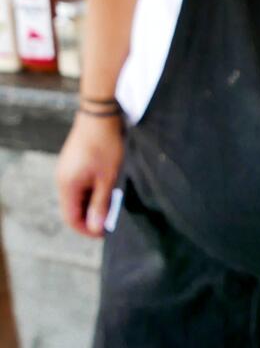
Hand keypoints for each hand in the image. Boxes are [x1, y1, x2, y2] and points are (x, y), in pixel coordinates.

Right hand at [55, 112, 124, 236]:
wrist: (100, 115)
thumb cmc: (106, 145)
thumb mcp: (107, 178)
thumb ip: (100, 204)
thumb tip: (94, 228)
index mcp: (67, 186)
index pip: (71, 218)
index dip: (86, 229)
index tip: (104, 232)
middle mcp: (61, 180)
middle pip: (72, 208)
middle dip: (90, 217)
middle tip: (111, 219)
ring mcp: (65, 171)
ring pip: (76, 197)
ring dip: (91, 203)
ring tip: (111, 203)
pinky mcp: (71, 164)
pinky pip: (78, 185)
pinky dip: (90, 191)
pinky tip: (105, 188)